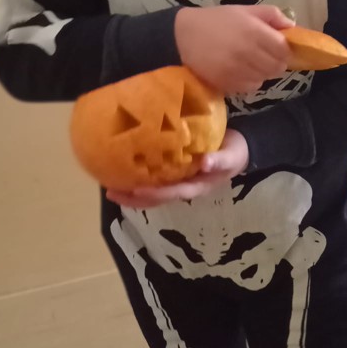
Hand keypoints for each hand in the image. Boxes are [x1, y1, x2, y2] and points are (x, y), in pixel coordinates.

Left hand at [105, 129, 249, 207]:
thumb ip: (219, 160)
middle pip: (156, 197)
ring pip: (152, 191)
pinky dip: (139, 176)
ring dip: (131, 191)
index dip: (154, 193)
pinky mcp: (174, 171)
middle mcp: (184, 187)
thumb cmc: (234, 153)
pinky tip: (122, 169)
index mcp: (196, 187)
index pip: (172, 193)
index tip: (136, 190)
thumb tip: (204, 162)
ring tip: (109, 186)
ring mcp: (178, 181)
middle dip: (134, 198)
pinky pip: (154, 177)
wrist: (237, 149)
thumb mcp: (231, 157)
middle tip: (111, 192)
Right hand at [175, 5, 292, 94]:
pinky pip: (250, 87)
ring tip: (251, 63)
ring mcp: (237, 70)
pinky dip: (250, 81)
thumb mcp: (245, 10)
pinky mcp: (227, 83)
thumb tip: (292, 26)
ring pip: (265, 79)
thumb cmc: (216, 20)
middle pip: (277, 67)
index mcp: (254, 32)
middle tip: (266, 56)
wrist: (184, 35)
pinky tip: (241, 71)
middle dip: (275, 62)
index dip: (285, 50)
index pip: (284, 49)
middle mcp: (248, 53)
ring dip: (262, 72)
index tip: (278, 47)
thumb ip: (271, 15)